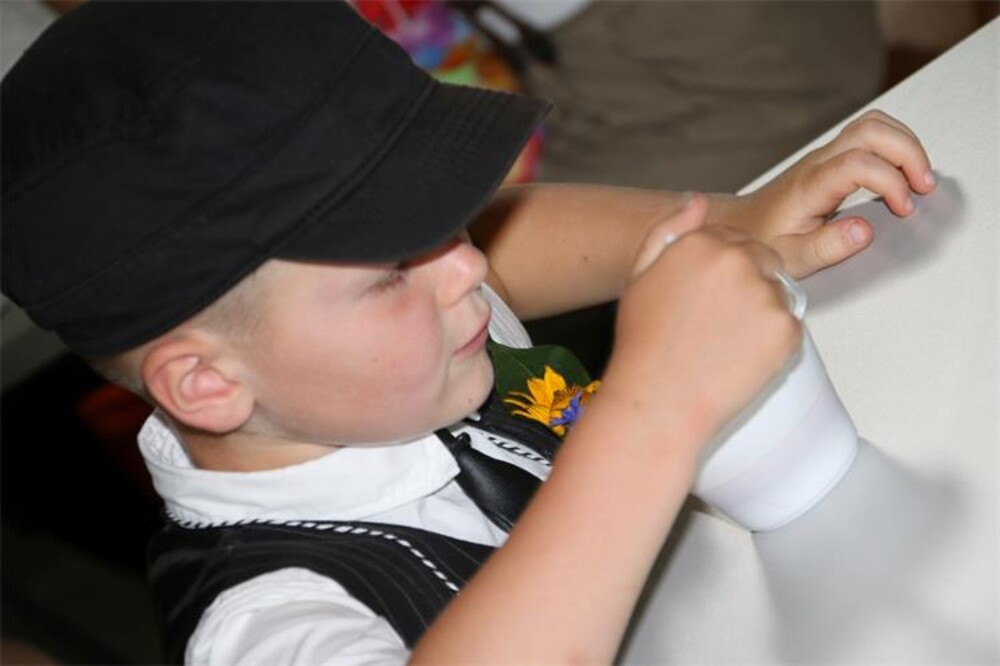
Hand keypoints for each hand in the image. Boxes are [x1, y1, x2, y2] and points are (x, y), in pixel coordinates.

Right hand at [601, 194, 801, 446]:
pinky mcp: (787, 328)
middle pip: (764, 260)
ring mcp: (765, 293)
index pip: (734, 240)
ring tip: (724, 345)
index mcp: (701, 242)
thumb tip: (695, 200)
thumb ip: (669, 230)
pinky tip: (739, 359)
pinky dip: (772, 343)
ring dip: (761, 313)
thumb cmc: (644, 343)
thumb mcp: (640, 276)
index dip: (722, 272)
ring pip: (778, 292)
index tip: (707, 302)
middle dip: (748, 287)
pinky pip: (790, 326)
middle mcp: (736, 259)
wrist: (658, 402)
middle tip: (718, 327)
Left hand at [710, 110, 935, 277]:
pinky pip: (868, 134)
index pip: (858, 164)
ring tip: (918, 179)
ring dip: (905, 144)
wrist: (739, 225)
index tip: (903, 209)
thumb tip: (865, 230)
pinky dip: (895, 145)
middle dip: (908, 152)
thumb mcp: (791, 257)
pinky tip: (903, 172)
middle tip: (923, 186)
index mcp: (809, 186)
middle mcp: (817, 163)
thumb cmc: (763, 242)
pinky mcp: (830, 157)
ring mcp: (824, 155)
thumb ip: (828, 247)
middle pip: (871, 130)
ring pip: (872, 124)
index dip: (890, 181)